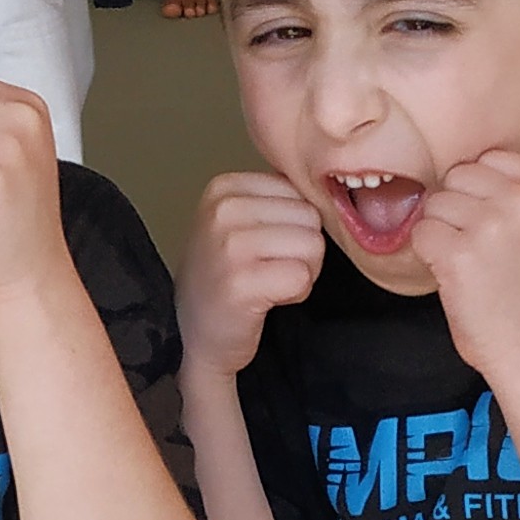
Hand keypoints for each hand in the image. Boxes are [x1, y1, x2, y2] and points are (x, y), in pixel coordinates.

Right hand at [180, 170, 325, 380]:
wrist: (194, 335)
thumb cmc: (222, 278)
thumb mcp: (236, 221)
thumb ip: (274, 199)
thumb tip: (325, 185)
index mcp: (224, 187)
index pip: (300, 191)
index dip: (294, 224)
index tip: (264, 247)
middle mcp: (224, 210)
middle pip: (311, 216)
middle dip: (301, 248)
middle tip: (267, 269)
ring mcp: (230, 246)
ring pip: (313, 245)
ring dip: (301, 271)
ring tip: (267, 282)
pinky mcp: (241, 283)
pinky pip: (302, 277)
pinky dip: (295, 293)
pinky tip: (267, 299)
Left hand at [402, 149, 519, 377]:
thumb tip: (472, 163)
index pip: (490, 158)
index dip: (480, 192)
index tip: (494, 227)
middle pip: (459, 175)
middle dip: (458, 209)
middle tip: (479, 249)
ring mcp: (491, 225)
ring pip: (436, 203)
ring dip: (442, 233)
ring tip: (469, 264)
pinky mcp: (459, 252)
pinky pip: (421, 232)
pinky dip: (429, 255)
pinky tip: (454, 275)